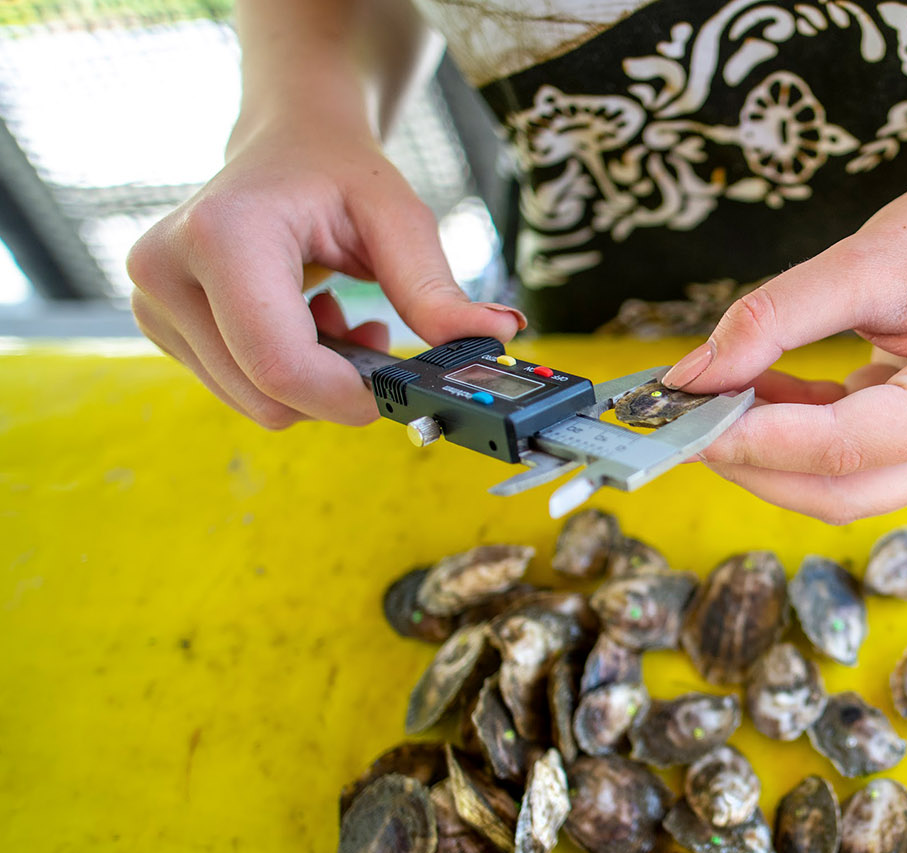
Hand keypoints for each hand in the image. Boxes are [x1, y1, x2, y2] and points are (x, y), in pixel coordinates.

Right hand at [126, 115, 523, 428]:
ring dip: (312, 378)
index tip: (394, 389)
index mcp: (221, 235)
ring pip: (253, 401)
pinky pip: (238, 387)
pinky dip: (287, 372)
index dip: (345, 396)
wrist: (286, 140)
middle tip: (375, 332)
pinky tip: (309, 322)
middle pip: (265, 395)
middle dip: (334, 387)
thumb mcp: (399, 219)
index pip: (280, 364)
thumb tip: (497, 335)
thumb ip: (438, 291)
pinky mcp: (158, 321)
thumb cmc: (340, 172)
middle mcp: (167, 269)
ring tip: (338, 315)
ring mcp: (153, 299)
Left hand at [662, 138, 906, 523]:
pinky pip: (844, 459)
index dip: (753, 440)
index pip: (840, 447)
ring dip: (765, 452)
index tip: (681, 417)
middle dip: (751, 461)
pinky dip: (790, 434)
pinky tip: (747, 392)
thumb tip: (692, 376)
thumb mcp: (861, 259)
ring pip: (836, 487)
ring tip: (708, 398)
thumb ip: (773, 320)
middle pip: (837, 491)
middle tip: (678, 420)